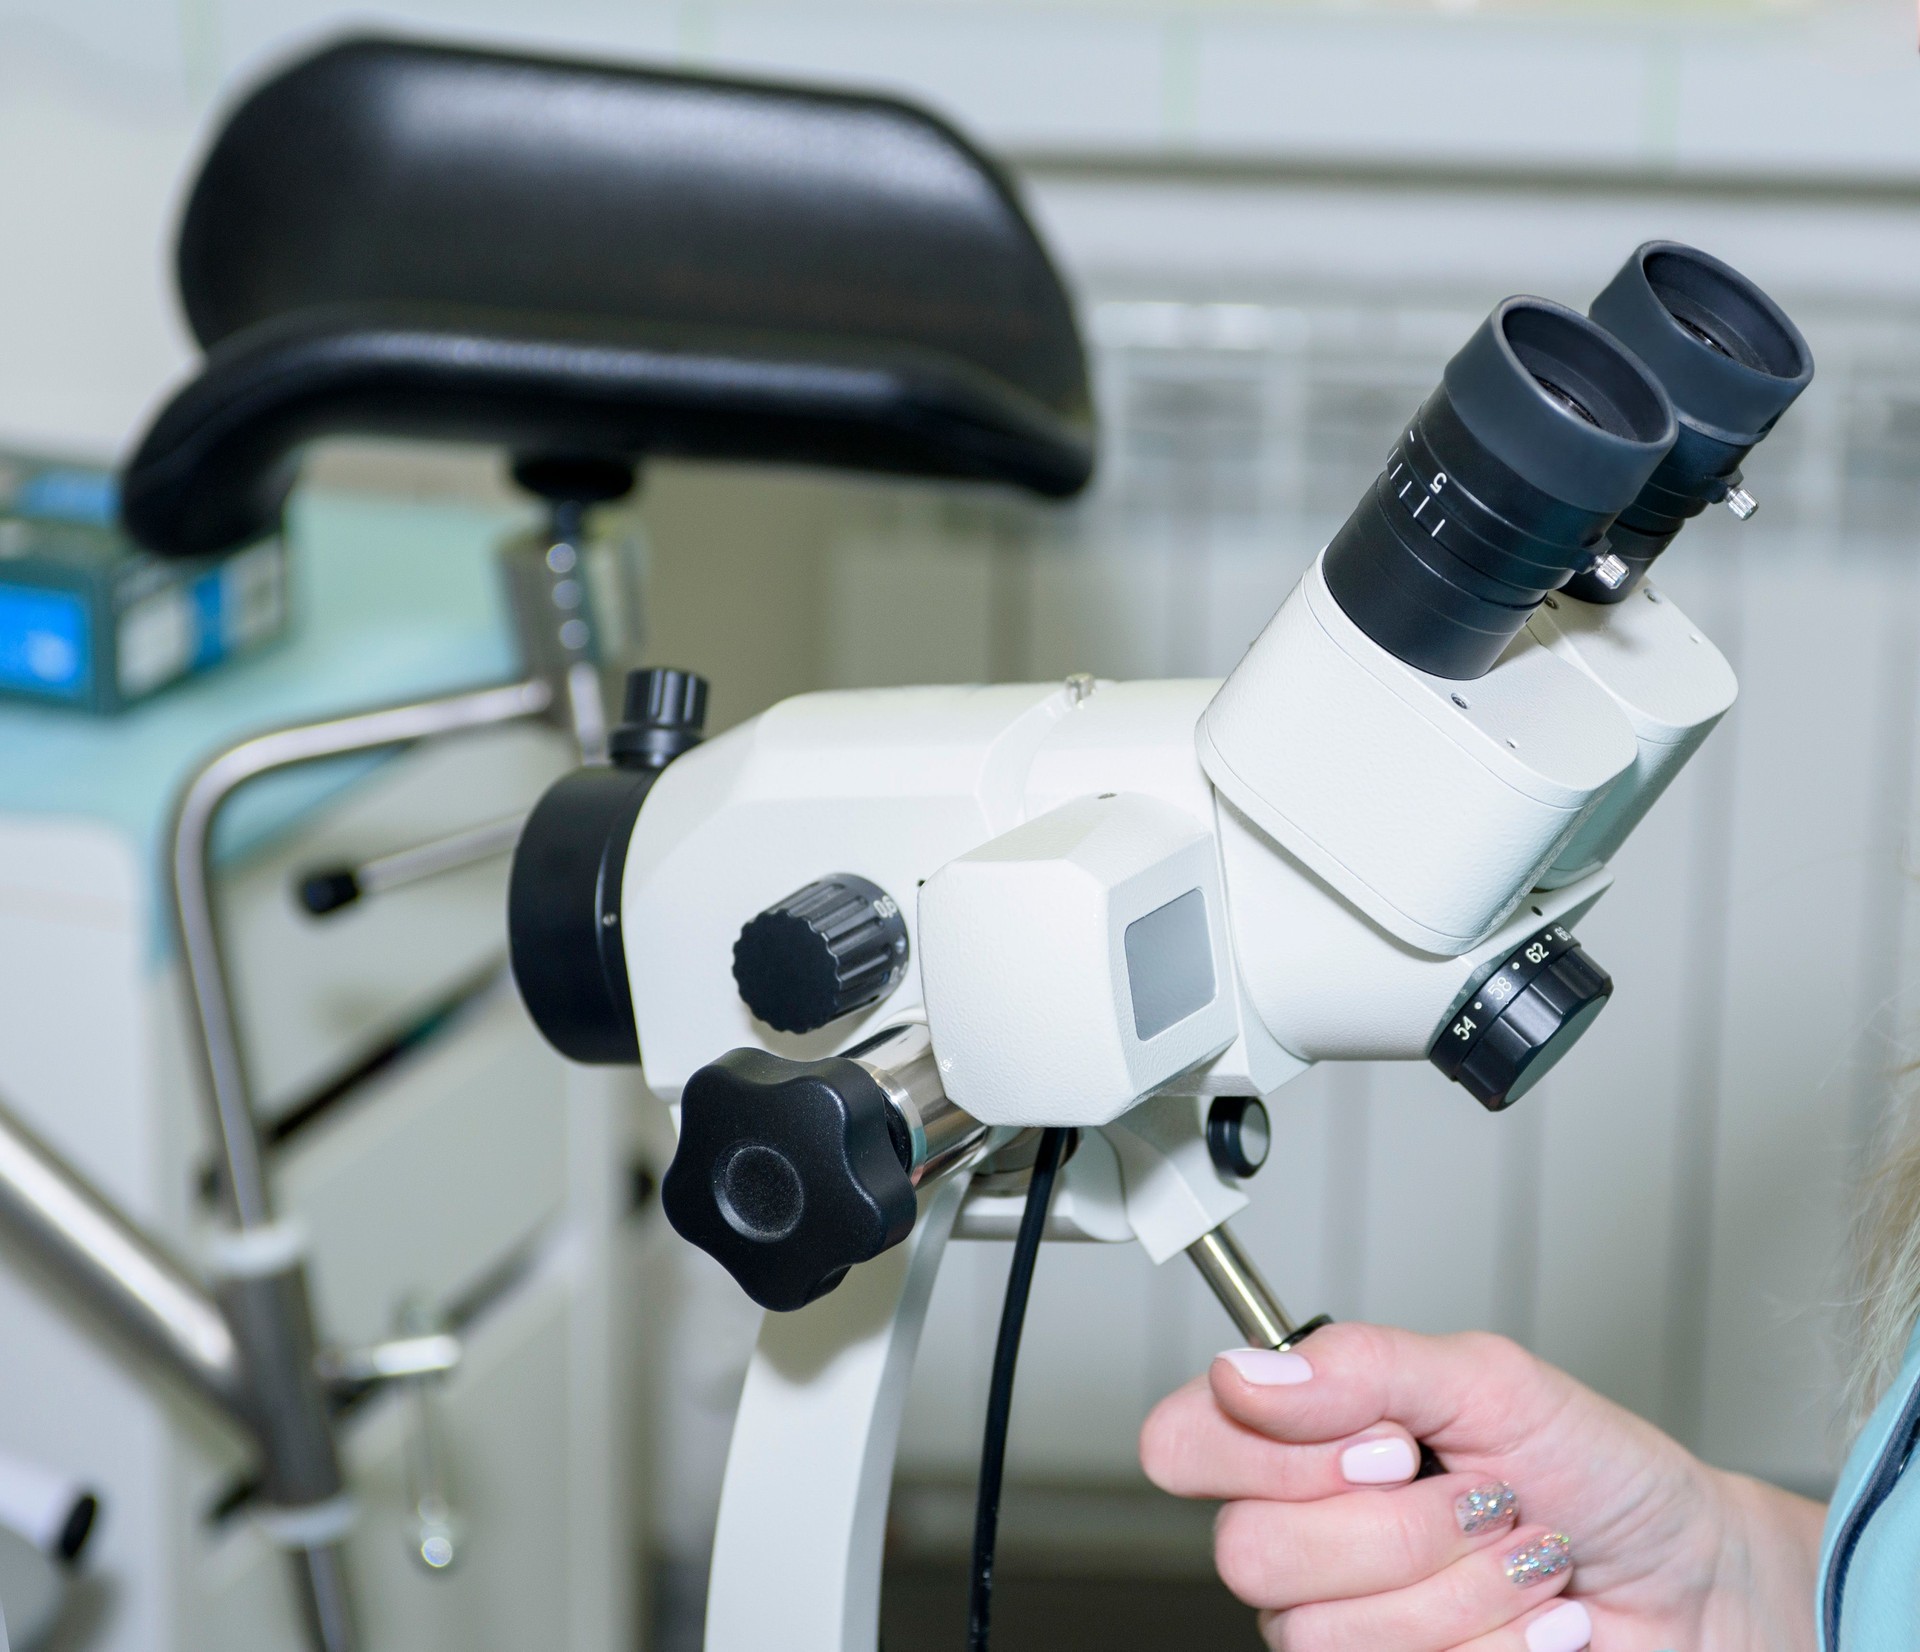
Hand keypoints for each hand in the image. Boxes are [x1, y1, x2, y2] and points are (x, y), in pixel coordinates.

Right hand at [1138, 1323, 1824, 1651]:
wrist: (1695, 1585)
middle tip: (1484, 1500)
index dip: (1267, 1449)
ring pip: (1327, 1634)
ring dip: (1467, 1592)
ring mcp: (1339, 1633)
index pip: (1179, 1445)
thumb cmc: (1595, 1472)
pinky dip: (1500, 1651)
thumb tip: (1242, 1371)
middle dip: (1403, 1529)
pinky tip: (1540, 1627)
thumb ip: (1364, 1366)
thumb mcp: (1490, 1381)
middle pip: (1247, 1552)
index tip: (1387, 1442)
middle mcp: (1300, 1541)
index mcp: (1297, 1444)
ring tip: (1527, 1561)